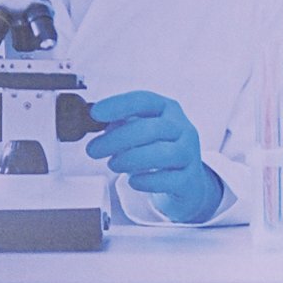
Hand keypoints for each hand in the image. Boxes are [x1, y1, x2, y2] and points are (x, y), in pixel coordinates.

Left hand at [87, 91, 224, 223]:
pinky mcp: (189, 179)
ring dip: (131, 159)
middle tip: (94, 150)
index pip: (145, 101)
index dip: (119, 105)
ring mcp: (189, 154)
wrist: (184, 180)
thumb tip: (93, 124)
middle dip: (117, 139)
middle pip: (152, 129)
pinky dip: (147, 181)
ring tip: (114, 164)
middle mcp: (182, 129)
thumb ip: (118, 124)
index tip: (96, 114)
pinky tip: (134, 181)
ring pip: (163, 154)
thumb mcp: (139, 130)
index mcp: (167, 110)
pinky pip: (169, 180)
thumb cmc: (156, 150)